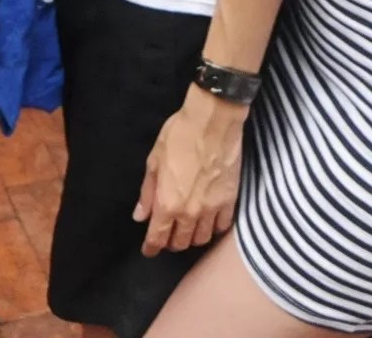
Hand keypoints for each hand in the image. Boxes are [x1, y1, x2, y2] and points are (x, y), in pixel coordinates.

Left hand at [134, 85, 245, 255]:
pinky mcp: (230, 200)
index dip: (152, 248)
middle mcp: (190, 213)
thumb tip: (140, 216)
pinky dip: (215, 228)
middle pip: (181, 242)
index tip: (149, 250)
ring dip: (193, 238)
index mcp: (167, 203)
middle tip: (168, 234)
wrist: (213, 121)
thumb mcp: (154, 161)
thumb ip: (148, 192)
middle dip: (171, 242)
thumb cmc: (179, 135)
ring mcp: (212, 208)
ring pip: (202, 239)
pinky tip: (210, 221)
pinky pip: (222, 226)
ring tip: (188, 230)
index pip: (158, 238)